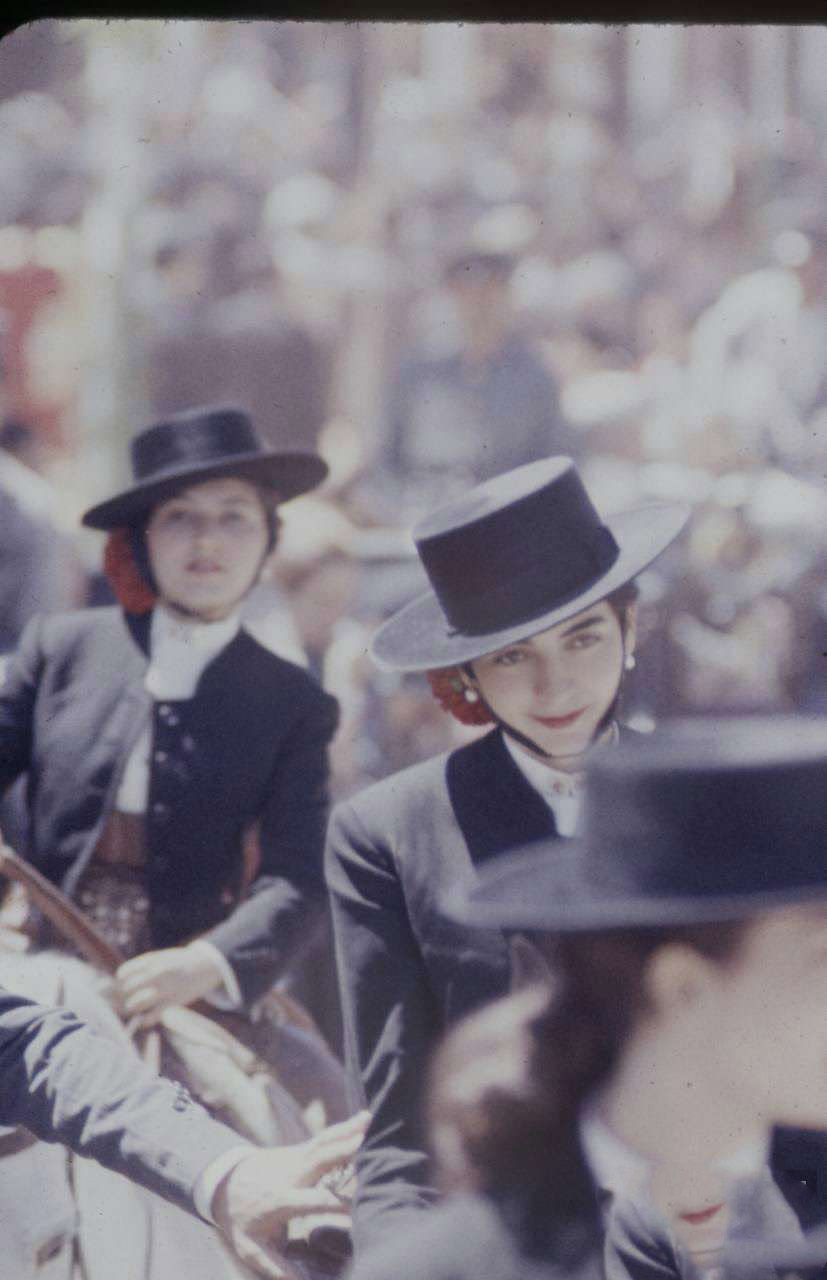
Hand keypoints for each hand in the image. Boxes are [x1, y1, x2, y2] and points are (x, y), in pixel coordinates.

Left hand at [115, 944, 222, 1023]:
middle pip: (126, 989)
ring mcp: (165, 988)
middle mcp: (157, 973)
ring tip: (135, 1007)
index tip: (121, 986)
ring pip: (135, 1003)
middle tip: (127, 998)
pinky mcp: (173, 1002)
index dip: (119, 982)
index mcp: (152, 960)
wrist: (207, 965)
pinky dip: (144, 1020)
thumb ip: (141, 968)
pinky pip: (151, 1016)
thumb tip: (117, 984)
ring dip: (132, 1007)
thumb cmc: (179, 962)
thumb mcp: (160, 958)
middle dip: (123, 996)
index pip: (123, 973)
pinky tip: (145, 1017)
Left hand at [212, 1110, 369, 1278]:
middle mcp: (291, 1173)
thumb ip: (274, 1266)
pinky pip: (325, 1138)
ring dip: (347, 1131)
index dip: (333, 1202)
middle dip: (344, 1151)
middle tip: (370, 1142)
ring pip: (324, 1142)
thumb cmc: (240, 1218)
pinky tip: (364, 1120)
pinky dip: (345, 1129)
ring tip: (371, 1121)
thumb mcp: (250, 1246)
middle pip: (321, 1159)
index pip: (311, 1199)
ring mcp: (295, 1158)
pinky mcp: (300, 1150)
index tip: (356, 1207)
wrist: (222, 1181)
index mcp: (280, 1199)